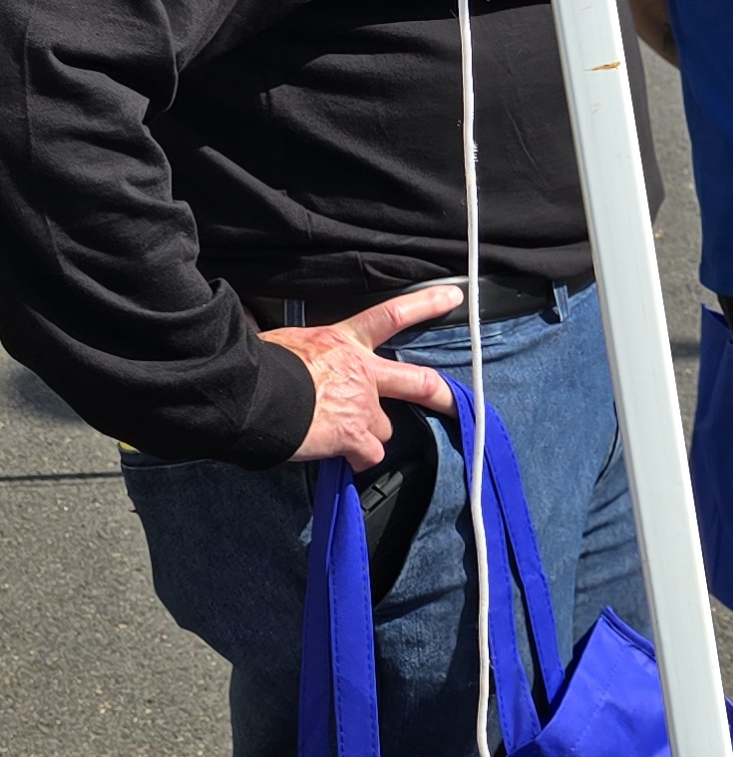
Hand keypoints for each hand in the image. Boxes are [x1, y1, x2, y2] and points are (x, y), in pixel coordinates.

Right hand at [264, 284, 463, 469]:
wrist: (253, 396)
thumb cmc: (258, 365)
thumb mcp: (277, 340)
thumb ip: (281, 337)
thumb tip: (248, 322)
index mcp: (344, 341)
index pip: (392, 315)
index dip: (426, 304)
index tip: (454, 296)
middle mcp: (363, 372)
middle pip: (418, 382)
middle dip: (443, 395)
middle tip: (460, 404)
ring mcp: (363, 406)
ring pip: (384, 427)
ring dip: (371, 433)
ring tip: (348, 436)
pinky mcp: (354, 437)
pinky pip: (368, 455)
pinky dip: (359, 459)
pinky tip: (346, 459)